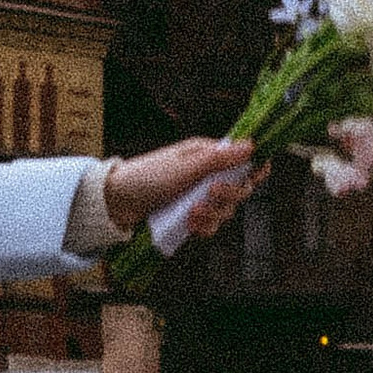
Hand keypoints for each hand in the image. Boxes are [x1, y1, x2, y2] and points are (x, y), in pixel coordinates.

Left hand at [102, 137, 259, 242]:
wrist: (117, 201)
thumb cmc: (147, 176)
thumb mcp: (185, 167)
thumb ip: (218, 159)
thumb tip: (251, 145)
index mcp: (208, 154)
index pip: (244, 159)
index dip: (255, 168)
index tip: (255, 176)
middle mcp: (207, 173)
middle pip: (240, 188)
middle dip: (229, 195)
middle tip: (210, 194)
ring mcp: (199, 194)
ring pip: (226, 209)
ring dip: (213, 214)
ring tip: (191, 213)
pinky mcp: (191, 213)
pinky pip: (211, 224)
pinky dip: (204, 227)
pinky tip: (190, 225)